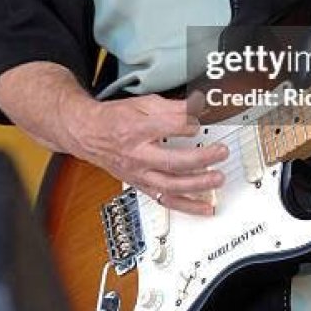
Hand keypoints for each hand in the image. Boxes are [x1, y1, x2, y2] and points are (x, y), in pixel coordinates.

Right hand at [64, 90, 226, 215]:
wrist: (89, 134)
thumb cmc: (115, 118)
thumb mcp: (143, 103)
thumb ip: (172, 107)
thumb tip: (196, 107)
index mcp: (138, 129)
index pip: (171, 127)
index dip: (191, 123)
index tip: (201, 119)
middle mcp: (138, 155)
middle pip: (173, 161)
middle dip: (202, 159)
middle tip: (221, 152)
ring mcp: (140, 174)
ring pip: (171, 186)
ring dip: (198, 185)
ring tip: (218, 179)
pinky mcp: (142, 185)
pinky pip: (166, 201)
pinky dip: (188, 207)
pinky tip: (206, 207)